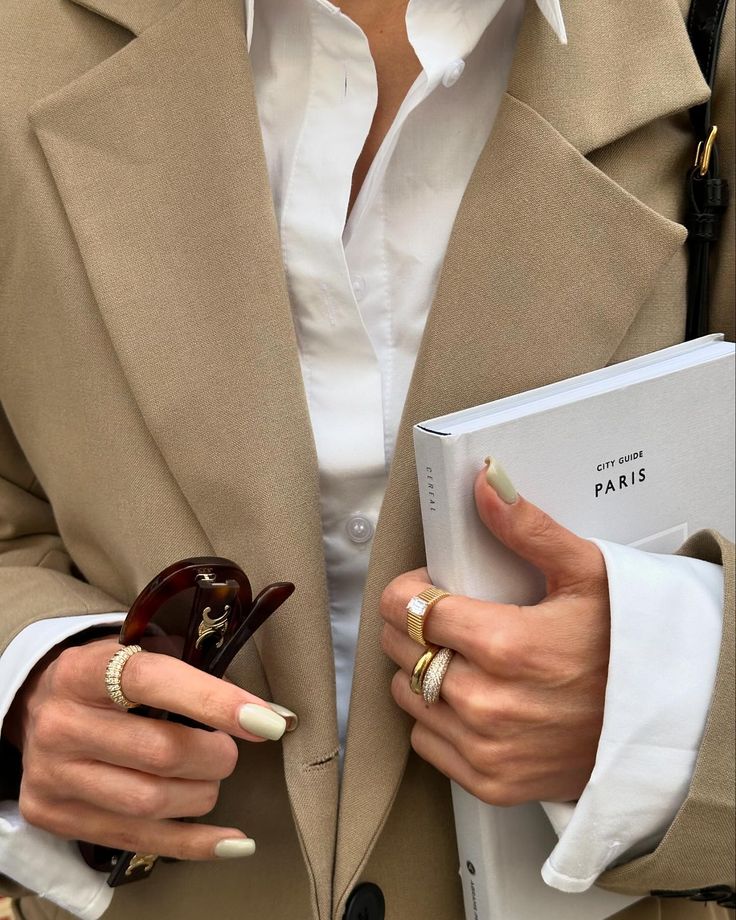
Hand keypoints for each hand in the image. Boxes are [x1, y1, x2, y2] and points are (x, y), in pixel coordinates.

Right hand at [8, 636, 295, 859]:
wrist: (38, 708)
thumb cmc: (107, 680)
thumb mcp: (138, 654)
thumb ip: (191, 674)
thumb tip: (264, 714)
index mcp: (84, 671)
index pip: (155, 682)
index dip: (215, 702)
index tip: (267, 721)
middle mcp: (61, 724)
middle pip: (159, 753)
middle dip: (215, 756)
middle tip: (229, 751)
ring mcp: (53, 775)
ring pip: (150, 802)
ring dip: (202, 795)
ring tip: (210, 779)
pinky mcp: (54, 815)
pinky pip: (138, 840)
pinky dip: (194, 844)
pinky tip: (233, 842)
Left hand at [380, 459, 609, 804]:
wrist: (660, 725)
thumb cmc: (627, 645)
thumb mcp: (587, 573)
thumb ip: (528, 528)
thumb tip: (486, 483)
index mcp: (506, 645)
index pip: (406, 608)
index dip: (409, 589)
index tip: (429, 587)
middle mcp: (488, 703)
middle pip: (401, 649)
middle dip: (412, 624)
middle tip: (447, 618)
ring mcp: (486, 748)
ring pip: (405, 694)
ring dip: (420, 670)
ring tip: (460, 656)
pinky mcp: (489, 782)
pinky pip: (425, 741)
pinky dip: (434, 718)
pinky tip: (469, 697)